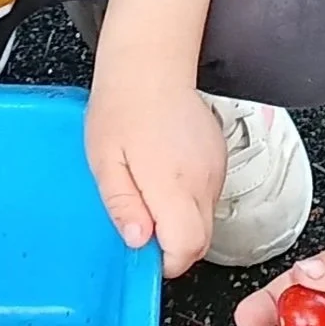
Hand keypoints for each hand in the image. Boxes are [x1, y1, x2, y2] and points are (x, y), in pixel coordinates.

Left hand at [85, 57, 228, 275]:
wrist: (150, 65)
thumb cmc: (121, 108)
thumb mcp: (104, 161)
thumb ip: (123, 205)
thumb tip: (138, 241)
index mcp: (173, 183)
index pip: (188, 247)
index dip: (165, 260)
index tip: (143, 248)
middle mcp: (203, 180)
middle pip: (201, 241)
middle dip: (172, 245)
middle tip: (140, 221)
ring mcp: (216, 169)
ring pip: (205, 220)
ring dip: (179, 221)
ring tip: (149, 188)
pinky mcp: (219, 159)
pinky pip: (208, 197)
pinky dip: (188, 200)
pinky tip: (164, 173)